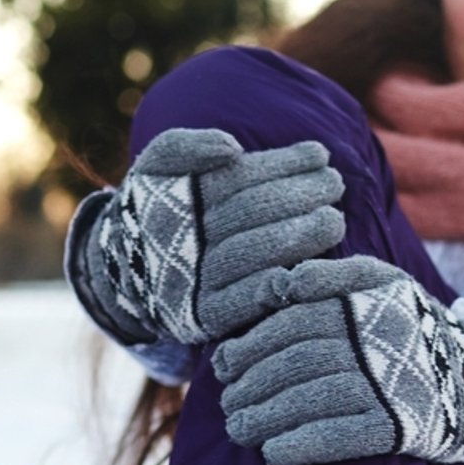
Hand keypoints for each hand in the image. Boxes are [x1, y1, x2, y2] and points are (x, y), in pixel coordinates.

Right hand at [69, 128, 343, 346]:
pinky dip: (281, 285)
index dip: (282, 164)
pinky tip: (314, 268)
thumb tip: (231, 149)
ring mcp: (194, 281)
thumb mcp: (159, 164)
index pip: (237, 179)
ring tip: (336, 221)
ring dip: (299, 237)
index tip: (320, 154)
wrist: (128, 268)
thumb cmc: (159, 204)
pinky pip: (248, 302)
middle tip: (335, 184)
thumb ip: (185, 148)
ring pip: (253, 255)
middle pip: (249, 214)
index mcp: (176, 200)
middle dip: (297, 196)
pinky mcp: (208, 317)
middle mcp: (183, 241)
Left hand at [212, 256, 463, 464]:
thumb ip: (333, 276)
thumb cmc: (411, 329)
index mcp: (366, 301)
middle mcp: (376, 339)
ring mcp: (387, 384)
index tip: (222, 365)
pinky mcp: (397, 426)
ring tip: (239, 430)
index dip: (251, 344)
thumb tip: (281, 285)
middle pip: (296, 361)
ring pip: (310, 398)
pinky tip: (273, 453)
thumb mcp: (382, 283)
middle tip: (227, 403)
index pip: (293, 321)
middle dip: (251, 384)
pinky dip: (300, 445)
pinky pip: (338, 437)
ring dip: (265, 418)